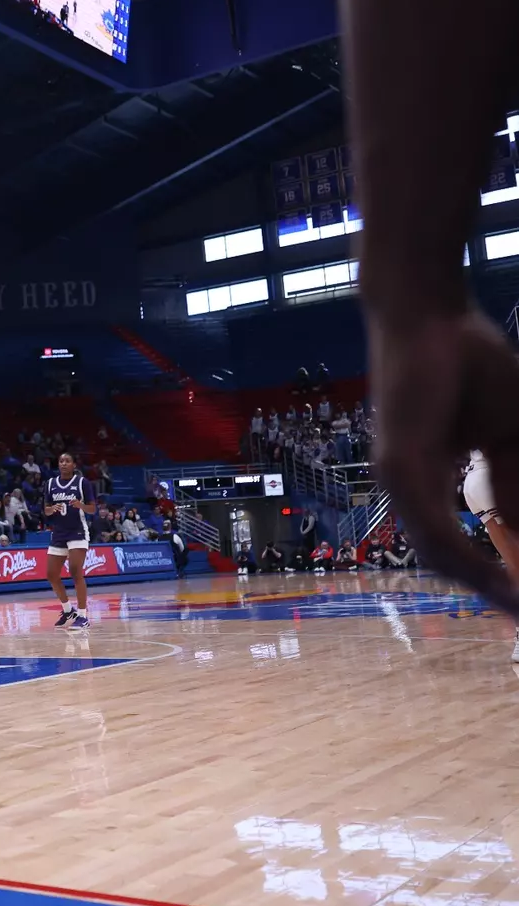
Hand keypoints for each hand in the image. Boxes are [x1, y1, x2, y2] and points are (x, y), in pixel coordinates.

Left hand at [366, 309, 518, 610]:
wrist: (430, 314)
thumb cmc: (469, 364)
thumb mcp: (508, 434)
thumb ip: (514, 483)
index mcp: (428, 480)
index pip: (458, 544)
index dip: (492, 576)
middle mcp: (406, 487)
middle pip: (450, 560)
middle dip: (494, 591)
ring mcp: (398, 479)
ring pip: (442, 553)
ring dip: (488, 585)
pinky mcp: (398, 465)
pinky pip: (434, 527)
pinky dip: (470, 559)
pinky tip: (502, 582)